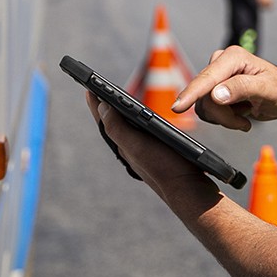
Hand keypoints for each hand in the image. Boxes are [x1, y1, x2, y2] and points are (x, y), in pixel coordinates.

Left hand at [84, 92, 216, 197]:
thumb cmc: (165, 168)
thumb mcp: (138, 146)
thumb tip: (101, 107)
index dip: (95, 103)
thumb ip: (118, 128)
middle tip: (96, 91)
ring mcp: (142, 153)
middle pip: (113, 123)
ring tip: (114, 102)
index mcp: (123, 145)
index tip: (88, 85)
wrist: (189, 191)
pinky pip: (140, 135)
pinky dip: (136, 123)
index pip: (104, 120)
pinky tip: (142, 121)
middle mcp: (129, 149)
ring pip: (126, 130)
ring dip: (119, 115)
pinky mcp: (155, 155)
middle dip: (104, 107)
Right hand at [172, 47, 276, 130]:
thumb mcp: (268, 89)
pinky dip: (223, 119)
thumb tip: (215, 94)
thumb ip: (242, 88)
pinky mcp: (213, 90)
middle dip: (224, 115)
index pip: (208, 78)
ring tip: (245, 116)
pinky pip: (207, 110)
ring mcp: (215, 77)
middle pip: (205, 96)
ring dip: (225, 118)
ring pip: (204, 106)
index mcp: (233, 57)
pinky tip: (240, 115)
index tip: (178, 108)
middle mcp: (220, 63)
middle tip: (244, 122)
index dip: (192, 93)